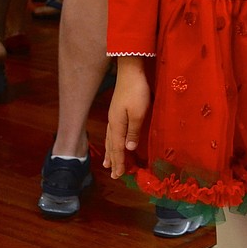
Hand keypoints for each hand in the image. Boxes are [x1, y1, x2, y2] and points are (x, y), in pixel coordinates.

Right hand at [104, 60, 150, 178]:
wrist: (130, 72)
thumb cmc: (137, 92)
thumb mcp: (139, 113)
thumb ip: (133, 132)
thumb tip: (128, 149)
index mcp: (117, 125)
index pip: (117, 148)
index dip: (119, 162)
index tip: (119, 175)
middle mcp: (112, 123)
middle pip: (112, 146)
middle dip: (113, 160)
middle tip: (113, 175)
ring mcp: (113, 116)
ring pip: (110, 139)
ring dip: (110, 152)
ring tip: (107, 163)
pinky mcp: (117, 111)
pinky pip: (112, 132)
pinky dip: (112, 142)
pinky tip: (113, 141)